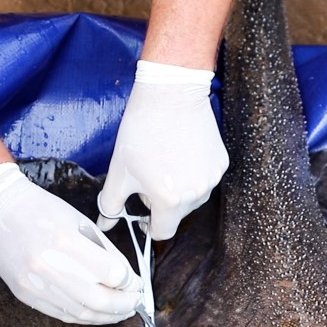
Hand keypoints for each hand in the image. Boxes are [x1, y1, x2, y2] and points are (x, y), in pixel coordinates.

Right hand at [0, 163, 142, 324]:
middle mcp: (49, 267)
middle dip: (124, 304)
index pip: (112, 273)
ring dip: (106, 316)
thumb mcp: (79, 220)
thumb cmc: (40, 209)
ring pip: (81, 313)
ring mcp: (34, 284)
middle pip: (99, 300)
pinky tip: (97, 313)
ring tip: (121, 312)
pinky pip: (61, 314)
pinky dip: (84, 317)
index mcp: (66, 241)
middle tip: (135, 302)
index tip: (137, 282)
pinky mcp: (24, 295)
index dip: (130, 281)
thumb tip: (127, 277)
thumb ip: (105, 250)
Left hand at [97, 60, 228, 240]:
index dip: (149, 226)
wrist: (171, 94)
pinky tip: (181, 153)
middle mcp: (195, 194)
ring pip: (192, 198)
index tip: (143, 216)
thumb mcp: (120, 170)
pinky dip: (193, 173)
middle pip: (178, 214)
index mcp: (169, 200)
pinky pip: (205, 180)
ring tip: (165, 163)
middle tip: (149, 176)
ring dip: (179, 190)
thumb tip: (105, 224)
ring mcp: (211, 179)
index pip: (162, 232)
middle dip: (162, 203)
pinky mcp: (221, 164)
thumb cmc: (142, 130)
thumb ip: (111, 203)